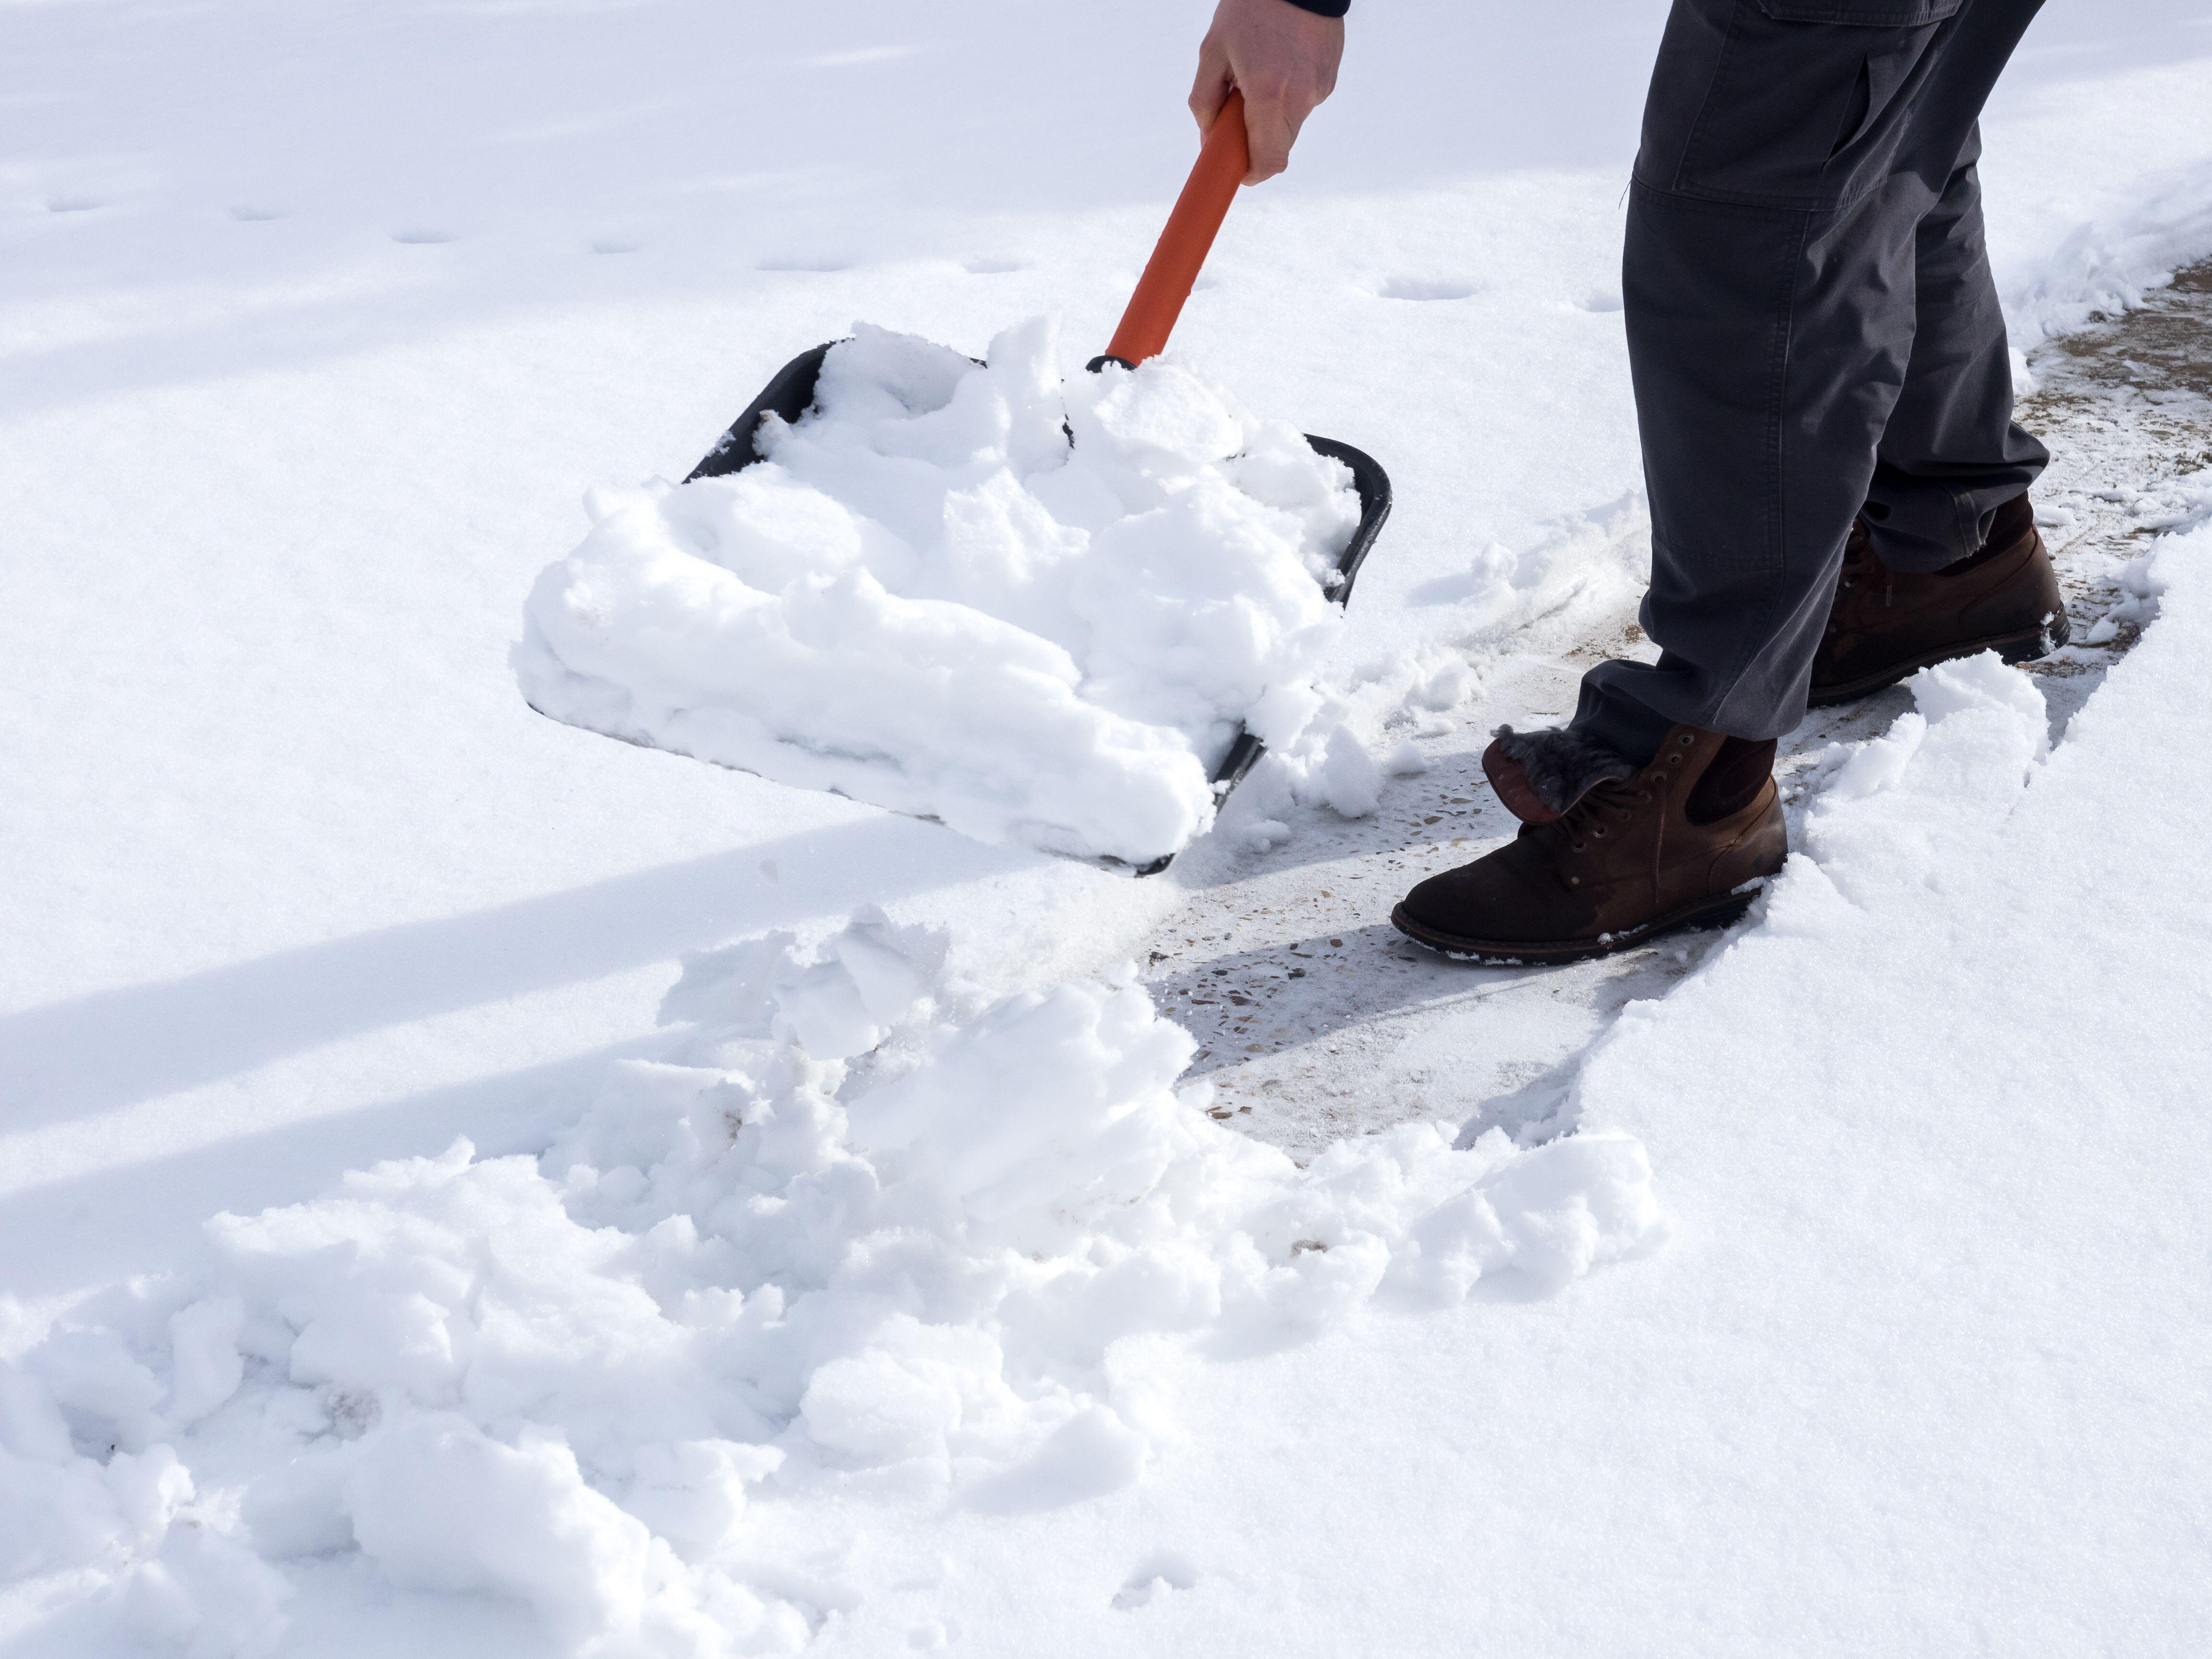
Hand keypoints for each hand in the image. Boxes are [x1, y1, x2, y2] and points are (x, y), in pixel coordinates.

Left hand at [1189, 0, 1343, 183]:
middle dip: (1257, 140)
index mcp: (1269, 96)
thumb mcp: (1213, 50)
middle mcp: (1300, 99)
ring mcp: (1319, 89)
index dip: (1251, 174)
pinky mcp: (1329, 77)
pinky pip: (1304, 100)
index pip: (1268, 162)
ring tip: (1260, 72)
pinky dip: (1288, 93)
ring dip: (1271, 113)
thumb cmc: (1251, 8)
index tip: (1237, 169)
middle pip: (1279, 147)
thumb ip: (1204, 100)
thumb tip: (1207, 136)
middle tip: (1238, 111)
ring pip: (1291, 123)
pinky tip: (1279, 61)